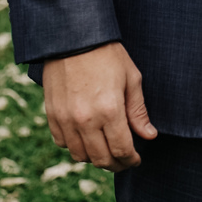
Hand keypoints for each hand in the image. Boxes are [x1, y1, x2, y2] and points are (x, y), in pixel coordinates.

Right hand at [43, 42, 156, 172]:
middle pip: (101, 159)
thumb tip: (149, 136)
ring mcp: (66, 119)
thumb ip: (138, 111)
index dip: (131, 160)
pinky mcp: (52, 115)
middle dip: (116, 164)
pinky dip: (74, 146)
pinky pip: (62, 143)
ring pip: (80, 156)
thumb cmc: (107, 54)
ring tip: (105, 150)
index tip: (136, 159)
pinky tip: (85, 138)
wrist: (73, 37)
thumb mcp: (131, 78)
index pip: (122, 150)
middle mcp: (85, 120)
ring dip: (94, 158)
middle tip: (124, 160)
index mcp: (109, 110)